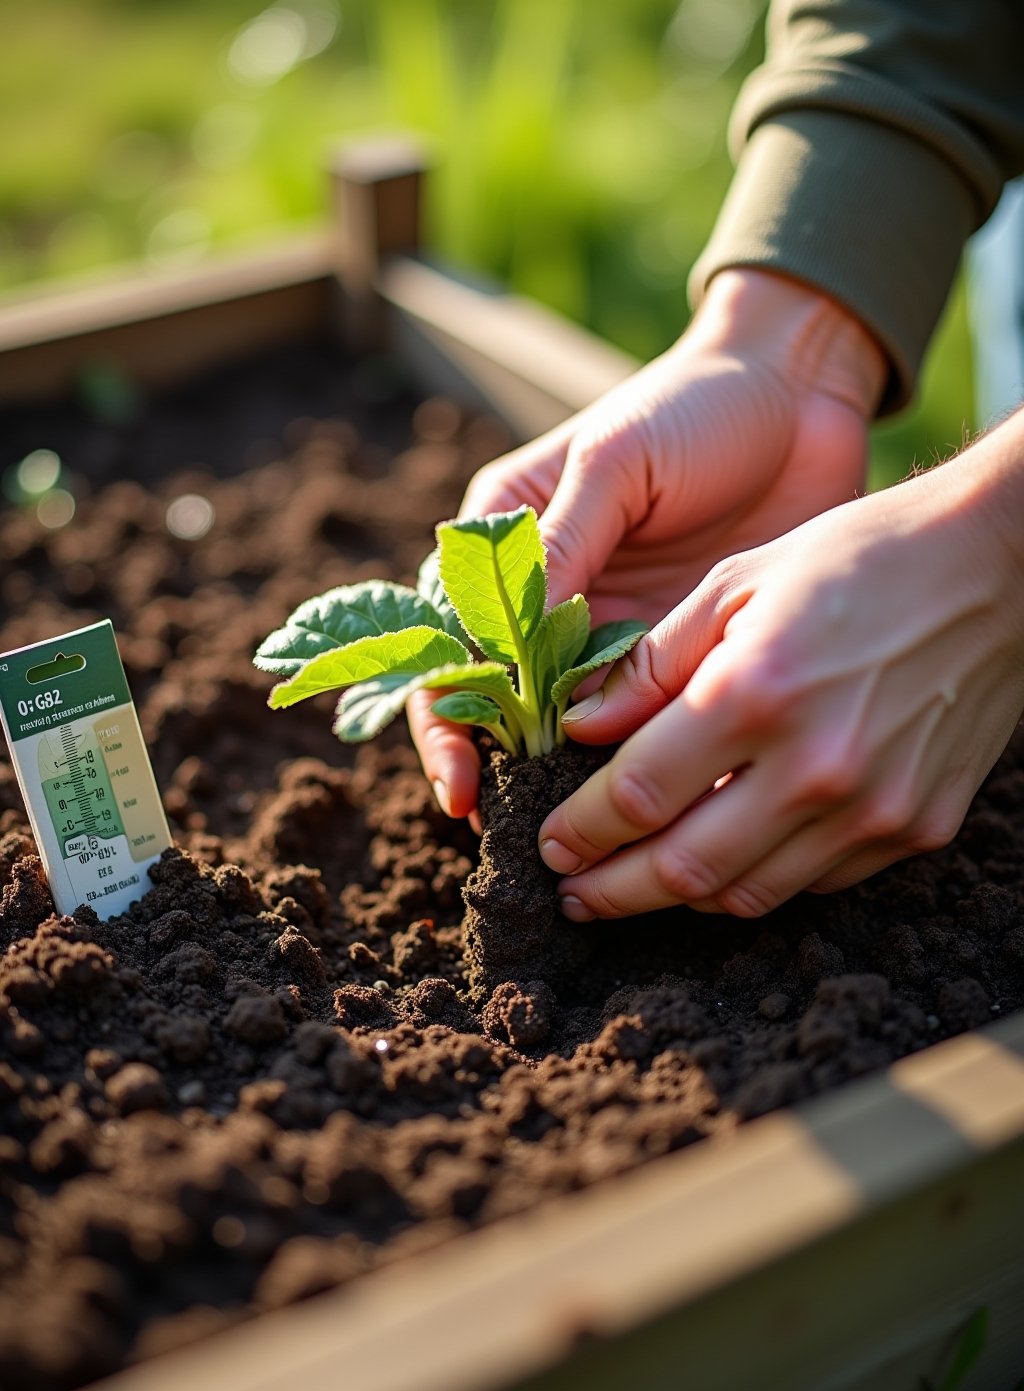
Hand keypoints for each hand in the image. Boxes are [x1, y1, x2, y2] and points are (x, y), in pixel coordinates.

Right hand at [410, 268, 885, 817]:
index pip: (449, 648)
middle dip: (501, 775)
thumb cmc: (694, 406)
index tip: (463, 784)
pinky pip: (650, 728)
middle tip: (521, 833)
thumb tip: (508, 645)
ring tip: (581, 842)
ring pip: (573, 734)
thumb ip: (561, 542)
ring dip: (569, 786)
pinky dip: (644, 768)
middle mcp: (548, 604)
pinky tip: (654, 808)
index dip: (446, 724)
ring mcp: (613, 638)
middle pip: (501, 708)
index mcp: (505, 546)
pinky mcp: (677, 660)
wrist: (801, 397)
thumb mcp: (616, 459)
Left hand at [539, 408, 1023, 919]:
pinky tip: (725, 859)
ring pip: (746, 894)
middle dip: (611, 891)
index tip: (552, 842)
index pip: (636, 796)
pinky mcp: (917, 828)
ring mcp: (874, 808)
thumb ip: (649, 665)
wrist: (997, 566)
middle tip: (572, 895)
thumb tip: (578, 730)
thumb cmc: (856, 558)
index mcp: (756, 691)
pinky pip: (813, 883)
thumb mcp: (736, 582)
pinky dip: (756, 881)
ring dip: (677, 899)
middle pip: (682, 867)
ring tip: (636, 887)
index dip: (580, 831)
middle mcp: (816, 765)